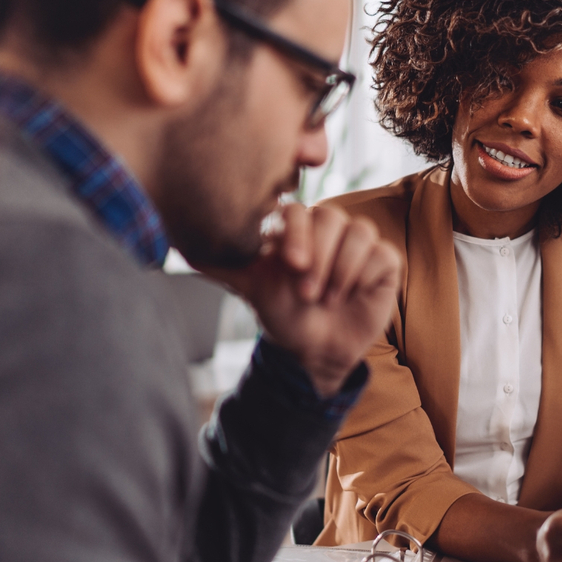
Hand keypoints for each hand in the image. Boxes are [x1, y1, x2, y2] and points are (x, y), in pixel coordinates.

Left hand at [207, 202, 400, 395]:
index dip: (297, 234)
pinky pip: (381, 253)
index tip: (291, 265)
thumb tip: (178, 248)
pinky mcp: (382, 261)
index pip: (299, 210)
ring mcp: (357, 243)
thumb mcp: (251, 287)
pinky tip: (349, 295)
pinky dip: (363, 276)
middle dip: (319, 258)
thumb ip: (221, 263)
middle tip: (307, 292)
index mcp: (297, 227)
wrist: (313, 351)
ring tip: (326, 299)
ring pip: (358, 232)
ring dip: (341, 270)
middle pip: (331, 217)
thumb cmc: (282, 314)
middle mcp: (328, 228)